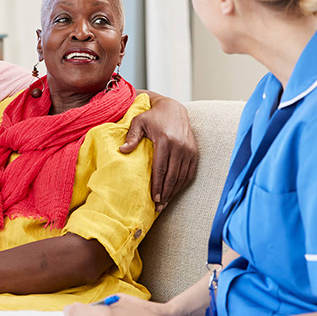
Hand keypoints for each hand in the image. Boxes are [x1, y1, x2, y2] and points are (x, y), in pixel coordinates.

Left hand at [121, 95, 196, 209]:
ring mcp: (188, 150)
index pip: (160, 168)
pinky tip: (175, 192)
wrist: (173, 108)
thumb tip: (122, 151)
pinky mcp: (194, 152)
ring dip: (174, 191)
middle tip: (159, 206)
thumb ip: (131, 136)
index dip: (157, 185)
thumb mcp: (138, 121)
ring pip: (182, 176)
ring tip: (166, 203)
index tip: (154, 198)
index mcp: (165, 140)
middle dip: (166, 193)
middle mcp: (179, 146)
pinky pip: (189, 172)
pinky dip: (182, 184)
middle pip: (172, 175)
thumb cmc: (152, 116)